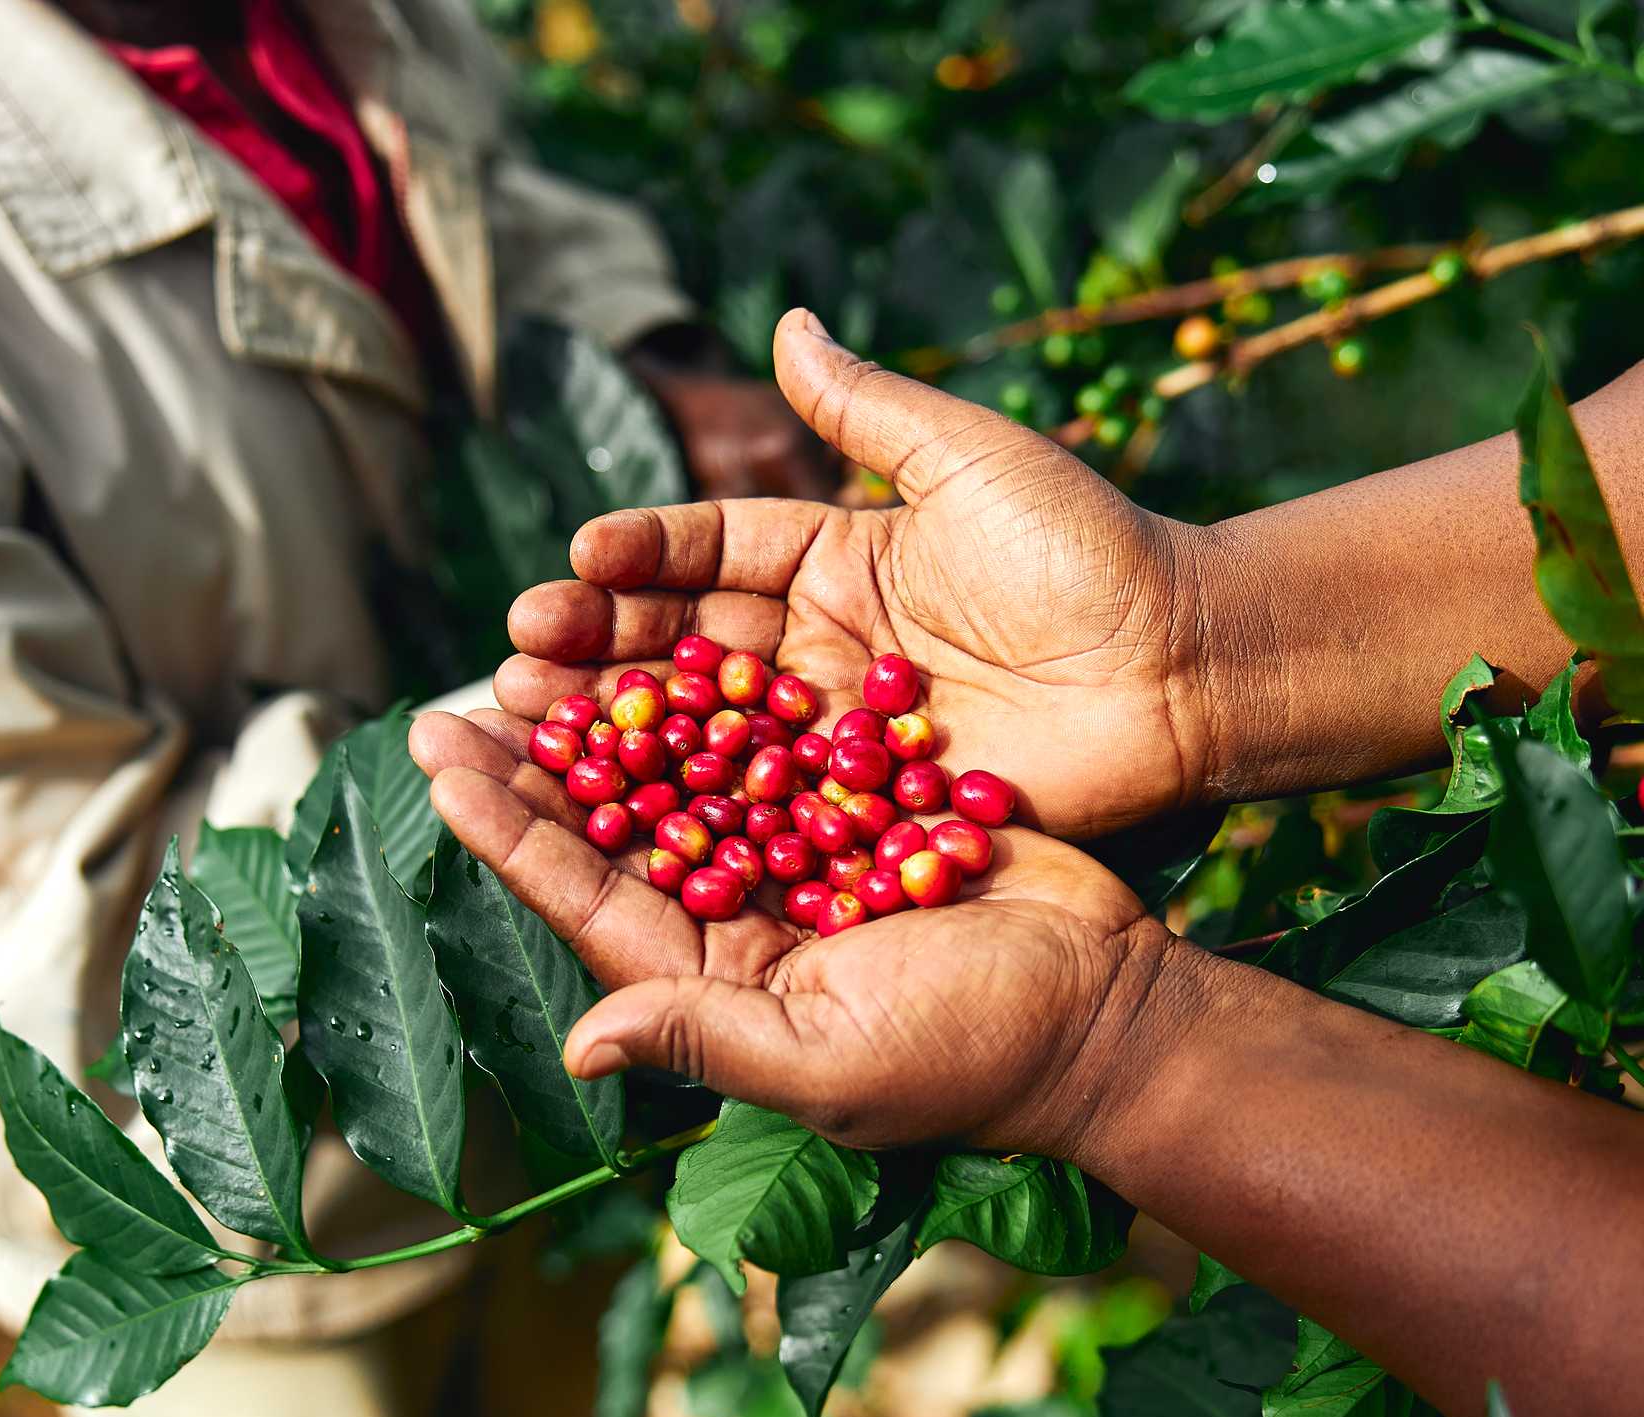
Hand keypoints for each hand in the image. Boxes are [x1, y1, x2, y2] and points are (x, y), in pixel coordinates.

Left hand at [409, 708, 1159, 1155]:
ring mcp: (795, 864)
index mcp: (712, 985)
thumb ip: (704, 1039)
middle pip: (616, 833)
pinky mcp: (855, 814)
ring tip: (544, 648)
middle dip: (538, 766)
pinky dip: (718, 697)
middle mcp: (737, 923)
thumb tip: (580, 1047)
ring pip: (681, 778)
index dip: (512, 833)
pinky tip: (667, 637)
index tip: (442, 762)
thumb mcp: (828, 1061)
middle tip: (463, 691)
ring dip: (614, 718)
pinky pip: (768, 746)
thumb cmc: (972, 1055)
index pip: (587, 901)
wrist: (1108, 1006)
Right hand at [515, 309, 1221, 840]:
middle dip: (599, 649)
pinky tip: (621, 810)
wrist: (1183, 666)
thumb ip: (869, 409)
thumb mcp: (971, 460)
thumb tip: (785, 322)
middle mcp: (820, 647)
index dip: (643, 557)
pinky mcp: (862, 808)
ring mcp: (835, 734)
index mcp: (837, 559)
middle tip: (516, 656)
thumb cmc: (1088, 550)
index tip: (574, 559)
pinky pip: (768, 806)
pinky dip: (696, 809)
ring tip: (532, 722)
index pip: (714, 553)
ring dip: (619, 731)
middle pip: (688, 649)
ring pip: (708, 732)